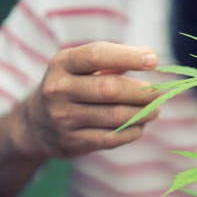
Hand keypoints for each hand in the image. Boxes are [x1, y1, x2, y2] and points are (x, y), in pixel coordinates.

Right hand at [13, 41, 159, 158]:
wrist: (36, 124)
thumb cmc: (73, 87)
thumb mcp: (81, 68)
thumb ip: (114, 61)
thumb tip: (151, 55)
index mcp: (62, 64)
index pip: (97, 54)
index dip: (129, 56)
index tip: (154, 60)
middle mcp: (59, 89)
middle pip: (111, 89)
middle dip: (143, 92)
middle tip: (160, 94)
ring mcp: (63, 118)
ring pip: (115, 116)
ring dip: (143, 114)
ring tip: (155, 111)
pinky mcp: (71, 142)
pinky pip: (112, 137)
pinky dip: (132, 131)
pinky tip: (139, 126)